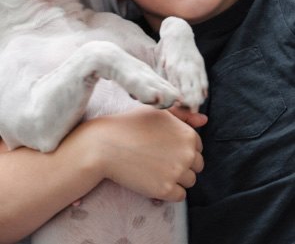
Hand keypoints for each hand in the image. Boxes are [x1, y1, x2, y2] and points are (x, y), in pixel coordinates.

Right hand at [86, 105, 204, 201]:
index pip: (197, 147)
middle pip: (196, 165)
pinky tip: (154, 180)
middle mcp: (188, 153)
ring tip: (155, 168)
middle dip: (182, 163)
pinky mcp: (165, 190)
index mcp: (188, 134)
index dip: (181, 148)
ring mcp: (177, 173)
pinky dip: (170, 191)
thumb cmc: (130, 124)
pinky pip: (180, 196)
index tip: (164, 147)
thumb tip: (204, 120)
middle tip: (159, 158)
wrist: (105, 145)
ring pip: (189, 181)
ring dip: (176, 178)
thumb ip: (183, 115)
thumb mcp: (158, 112)